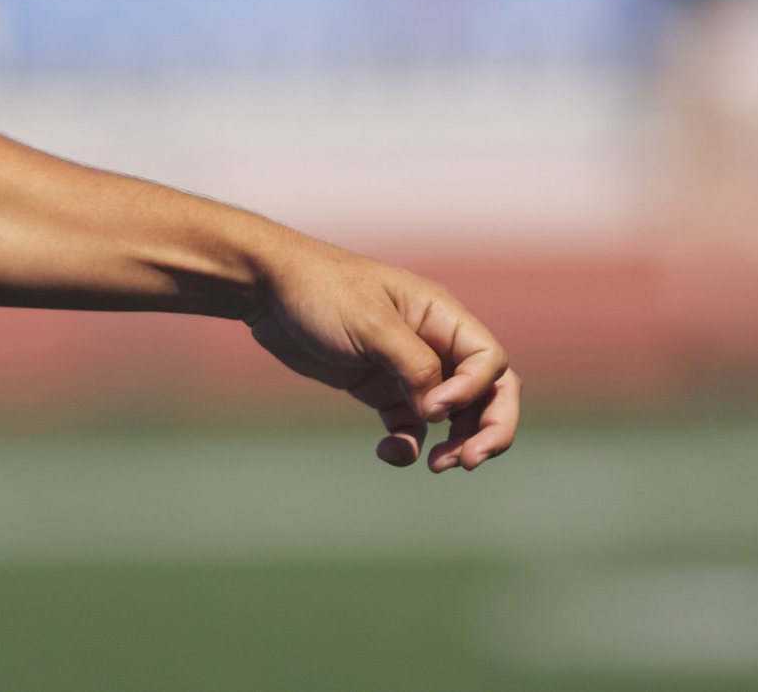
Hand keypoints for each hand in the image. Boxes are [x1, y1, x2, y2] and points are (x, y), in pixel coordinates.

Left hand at [242, 241, 520, 472]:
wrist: (268, 291)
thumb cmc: (321, 292)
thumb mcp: (370, 323)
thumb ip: (413, 365)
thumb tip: (440, 412)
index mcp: (442, 316)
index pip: (490, 360)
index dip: (476, 391)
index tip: (435, 409)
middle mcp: (434, 343)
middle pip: (487, 391)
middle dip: (490, 428)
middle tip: (469, 461)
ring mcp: (408, 368)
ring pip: (454, 416)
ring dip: (455, 443)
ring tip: (436, 465)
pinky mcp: (381, 388)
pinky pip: (411, 426)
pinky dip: (409, 445)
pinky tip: (388, 451)